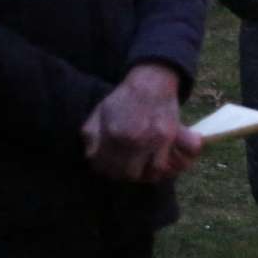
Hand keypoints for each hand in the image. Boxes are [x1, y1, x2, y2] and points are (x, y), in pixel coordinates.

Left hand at [81, 63, 201, 182]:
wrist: (151, 82)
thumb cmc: (124, 98)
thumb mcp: (99, 112)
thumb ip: (90, 135)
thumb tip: (91, 155)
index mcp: (113, 134)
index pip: (103, 165)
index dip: (103, 169)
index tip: (107, 168)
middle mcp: (132, 139)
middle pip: (123, 173)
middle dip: (121, 174)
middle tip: (122, 169)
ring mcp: (151, 139)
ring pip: (143, 174)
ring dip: (139, 175)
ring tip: (137, 170)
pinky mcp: (167, 138)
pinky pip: (160, 165)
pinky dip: (155, 171)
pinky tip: (150, 167)